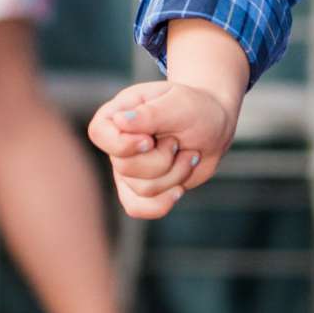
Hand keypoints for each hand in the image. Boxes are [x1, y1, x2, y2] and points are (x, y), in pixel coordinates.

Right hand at [88, 80, 235, 217]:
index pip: (99, 133)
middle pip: (126, 167)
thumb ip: (150, 114)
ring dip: (175, 174)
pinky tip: (179, 190)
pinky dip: (163, 202)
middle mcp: (118, 143)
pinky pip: (139, 208)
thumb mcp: (179, 104)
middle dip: (162, 160)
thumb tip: (119, 120)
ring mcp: (128, 168)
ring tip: (187, 155)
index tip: (150, 140)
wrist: (214, 126)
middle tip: (178, 142)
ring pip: (142, 189)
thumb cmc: (195, 108)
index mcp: (118, 113)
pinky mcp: (141, 188)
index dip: (123, 144)